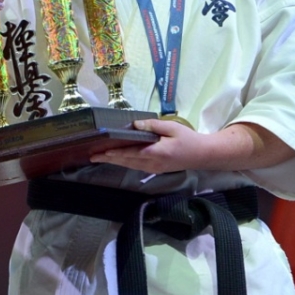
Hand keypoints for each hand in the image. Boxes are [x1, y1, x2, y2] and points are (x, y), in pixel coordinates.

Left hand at [89, 118, 294, 173]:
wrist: (203, 155)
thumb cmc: (188, 139)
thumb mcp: (171, 128)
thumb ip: (152, 126)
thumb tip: (134, 125)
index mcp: (155, 153)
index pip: (129, 153)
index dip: (113, 153)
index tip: (99, 151)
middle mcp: (152, 163)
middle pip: (126, 162)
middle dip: (108, 159)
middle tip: (92, 156)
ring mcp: (154, 168)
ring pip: (129, 165)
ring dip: (114, 161)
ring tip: (100, 157)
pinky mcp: (156, 168)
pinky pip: (136, 166)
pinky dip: (124, 162)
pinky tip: (117, 158)